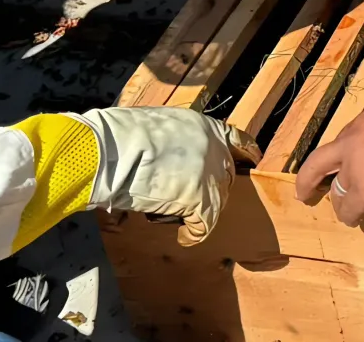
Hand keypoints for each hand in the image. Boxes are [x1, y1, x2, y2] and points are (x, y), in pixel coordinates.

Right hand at [75, 107, 259, 245]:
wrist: (111, 151)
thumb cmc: (121, 139)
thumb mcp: (158, 127)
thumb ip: (176, 140)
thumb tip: (172, 156)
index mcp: (203, 126)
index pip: (237, 138)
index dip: (246, 152)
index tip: (251, 160)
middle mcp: (213, 147)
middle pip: (226, 175)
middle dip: (215, 190)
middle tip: (196, 201)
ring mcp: (209, 173)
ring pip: (217, 200)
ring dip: (202, 212)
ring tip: (183, 220)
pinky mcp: (200, 198)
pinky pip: (205, 223)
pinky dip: (194, 233)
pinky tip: (185, 237)